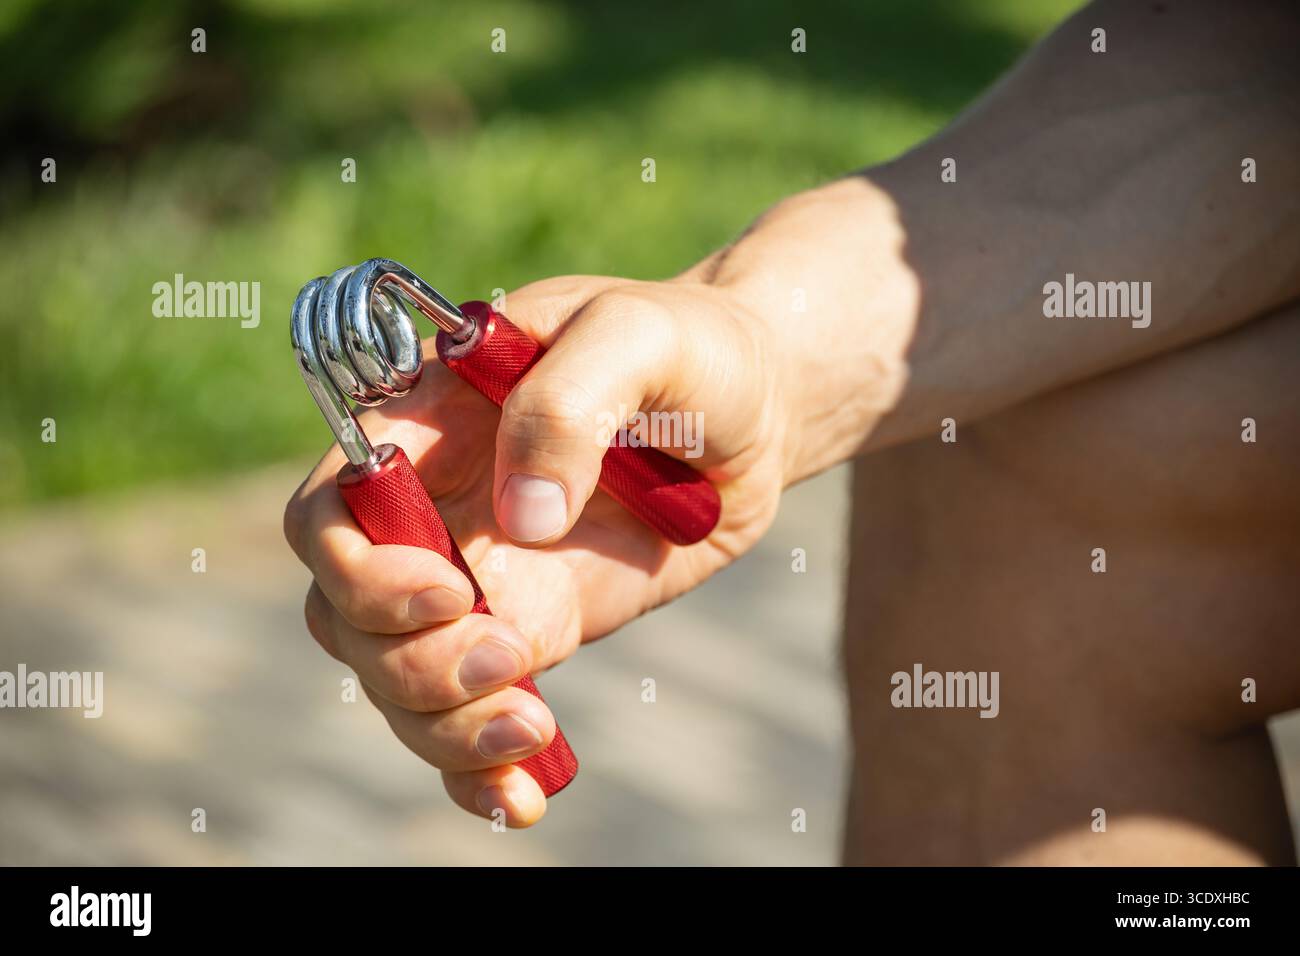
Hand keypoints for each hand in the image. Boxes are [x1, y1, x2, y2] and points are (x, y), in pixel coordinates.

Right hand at [284, 274, 792, 825]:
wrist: (753, 410)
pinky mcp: (535, 630)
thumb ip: (567, 403)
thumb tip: (524, 522)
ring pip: (399, 681)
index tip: (451, 590)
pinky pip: (472, 712)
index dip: (359, 570)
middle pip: (347, 617)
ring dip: (445, 726)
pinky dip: (479, 768)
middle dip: (408, 662)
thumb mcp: (636, 335)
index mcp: (426, 427)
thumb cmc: (688, 347)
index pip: (330, 513)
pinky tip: (522, 794)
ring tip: (534, 726)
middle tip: (511, 659)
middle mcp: (435, 512)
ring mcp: (481, 579)